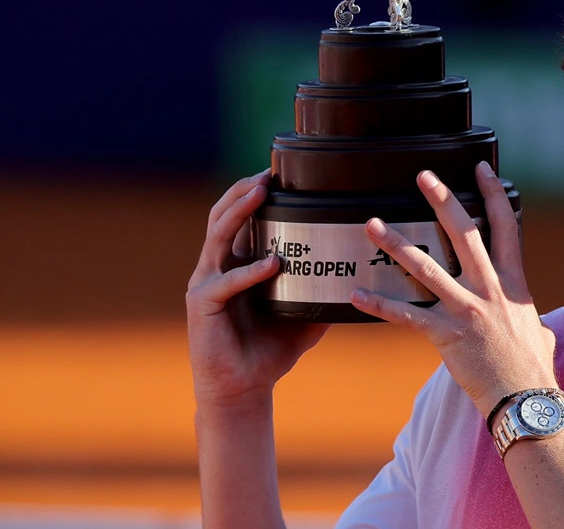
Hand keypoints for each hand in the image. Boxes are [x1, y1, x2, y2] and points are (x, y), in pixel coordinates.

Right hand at [187, 170, 328, 407]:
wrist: (244, 389)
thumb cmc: (270, 352)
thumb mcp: (305, 316)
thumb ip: (324, 293)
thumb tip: (361, 277)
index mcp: (237, 263)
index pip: (240, 217)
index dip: (253, 193)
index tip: (278, 173)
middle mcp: (217, 267)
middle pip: (222, 215)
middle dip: (243, 191)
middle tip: (268, 173)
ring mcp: (206, 283)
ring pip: (217, 236)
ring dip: (238, 212)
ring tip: (260, 194)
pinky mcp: (202, 306)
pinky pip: (226, 283)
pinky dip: (249, 271)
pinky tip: (271, 264)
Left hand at [350, 161, 556, 417]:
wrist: (527, 400)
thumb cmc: (533, 369)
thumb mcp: (539, 331)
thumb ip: (530, 317)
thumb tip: (538, 324)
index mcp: (512, 283)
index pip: (506, 227)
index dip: (493, 194)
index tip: (481, 168)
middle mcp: (489, 288)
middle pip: (463, 233)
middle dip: (443, 200)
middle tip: (422, 175)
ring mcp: (467, 309)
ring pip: (425, 267)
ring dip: (396, 243)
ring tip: (371, 224)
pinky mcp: (446, 334)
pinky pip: (406, 315)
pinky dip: (379, 304)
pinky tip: (356, 293)